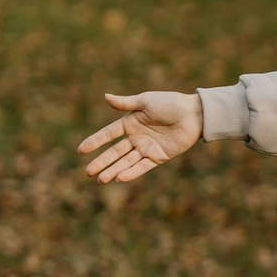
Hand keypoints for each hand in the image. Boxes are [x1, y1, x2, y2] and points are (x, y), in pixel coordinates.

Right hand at [79, 91, 202, 183]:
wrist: (195, 114)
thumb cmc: (171, 103)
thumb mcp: (146, 101)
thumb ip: (126, 103)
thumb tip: (105, 97)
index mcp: (130, 123)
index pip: (108, 134)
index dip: (95, 141)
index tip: (81, 150)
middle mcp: (136, 137)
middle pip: (115, 152)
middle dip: (102, 162)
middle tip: (88, 173)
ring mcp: (147, 148)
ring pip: (127, 162)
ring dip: (114, 170)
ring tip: (101, 179)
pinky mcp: (159, 156)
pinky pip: (143, 166)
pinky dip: (132, 172)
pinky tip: (120, 178)